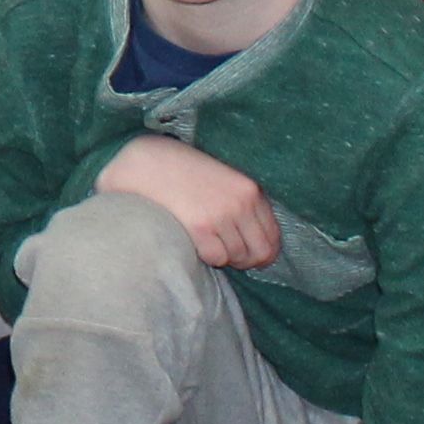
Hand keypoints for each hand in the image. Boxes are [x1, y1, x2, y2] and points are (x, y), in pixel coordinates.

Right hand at [101, 134, 279, 269]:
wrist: (149, 162)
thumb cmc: (185, 171)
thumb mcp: (225, 179)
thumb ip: (243, 203)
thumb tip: (258, 242)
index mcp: (250, 189)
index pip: (274, 235)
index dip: (265, 251)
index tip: (252, 255)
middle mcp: (241, 203)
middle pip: (261, 252)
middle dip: (248, 261)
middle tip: (231, 257)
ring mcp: (222, 215)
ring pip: (237, 257)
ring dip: (225, 256)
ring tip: (209, 242)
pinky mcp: (201, 226)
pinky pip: (216, 257)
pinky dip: (207, 256)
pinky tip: (197, 242)